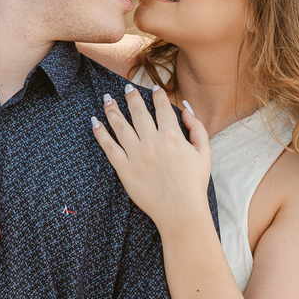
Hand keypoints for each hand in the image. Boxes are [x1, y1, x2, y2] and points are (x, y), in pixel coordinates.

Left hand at [91, 85, 211, 231]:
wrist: (181, 211)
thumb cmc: (194, 183)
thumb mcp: (204, 152)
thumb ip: (196, 127)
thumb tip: (185, 107)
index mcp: (172, 135)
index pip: (162, 107)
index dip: (157, 95)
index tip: (153, 88)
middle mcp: (151, 141)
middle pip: (138, 112)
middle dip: (131, 97)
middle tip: (126, 88)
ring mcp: (136, 155)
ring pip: (120, 126)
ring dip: (112, 110)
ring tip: (107, 100)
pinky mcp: (124, 169)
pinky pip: (108, 147)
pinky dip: (100, 133)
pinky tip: (94, 123)